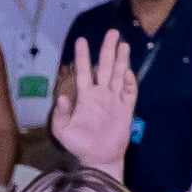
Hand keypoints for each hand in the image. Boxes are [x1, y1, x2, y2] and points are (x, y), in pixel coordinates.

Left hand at [50, 31, 135, 174]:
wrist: (98, 158)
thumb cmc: (79, 144)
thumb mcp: (63, 130)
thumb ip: (61, 113)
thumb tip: (63, 97)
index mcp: (85, 96)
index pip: (84, 72)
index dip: (83, 57)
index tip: (81, 40)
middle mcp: (101, 94)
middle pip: (105, 67)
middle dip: (108, 49)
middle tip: (112, 32)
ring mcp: (114, 100)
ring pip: (118, 75)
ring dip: (121, 60)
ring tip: (123, 44)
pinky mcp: (126, 109)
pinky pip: (129, 92)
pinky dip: (129, 82)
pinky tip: (128, 71)